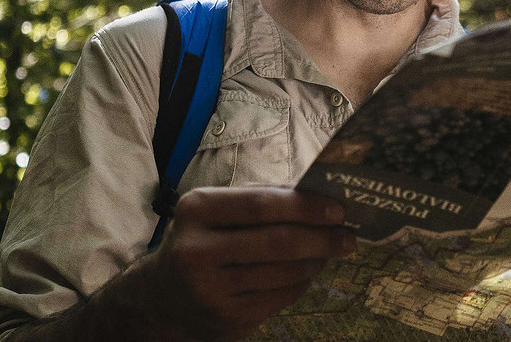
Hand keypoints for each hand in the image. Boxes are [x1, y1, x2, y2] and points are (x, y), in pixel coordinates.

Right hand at [141, 185, 355, 340]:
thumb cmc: (202, 241)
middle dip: (321, 238)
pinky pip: (280, 297)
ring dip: (315, 260)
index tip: (337, 208)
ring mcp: (210, 289)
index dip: (303, 206)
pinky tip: (307, 272)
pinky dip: (301, 283)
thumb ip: (261, 198)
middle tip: (348, 235)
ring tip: (329, 250)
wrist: (161, 298)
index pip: (259, 204)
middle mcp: (197, 250)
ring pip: (283, 273)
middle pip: (276, 242)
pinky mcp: (225, 318)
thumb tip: (317, 193)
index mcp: (196, 210)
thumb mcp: (216, 211)